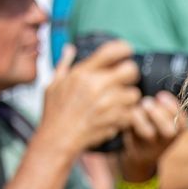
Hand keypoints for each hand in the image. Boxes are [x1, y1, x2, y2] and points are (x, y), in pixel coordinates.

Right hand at [40, 39, 145, 155]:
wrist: (57, 139)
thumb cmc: (54, 114)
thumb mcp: (53, 85)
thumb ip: (64, 65)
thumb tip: (69, 49)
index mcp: (83, 73)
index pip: (111, 51)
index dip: (123, 48)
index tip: (126, 51)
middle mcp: (96, 86)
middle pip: (131, 70)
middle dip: (130, 74)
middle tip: (125, 80)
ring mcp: (107, 104)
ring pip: (134, 94)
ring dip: (129, 98)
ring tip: (118, 102)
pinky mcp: (114, 121)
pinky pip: (132, 113)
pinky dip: (127, 115)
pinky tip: (117, 115)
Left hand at [114, 91, 187, 179]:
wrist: (141, 152)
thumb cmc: (154, 124)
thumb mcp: (164, 115)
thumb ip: (163, 103)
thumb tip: (156, 80)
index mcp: (177, 129)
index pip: (182, 121)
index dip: (173, 107)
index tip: (160, 95)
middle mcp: (166, 139)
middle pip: (169, 131)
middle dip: (159, 114)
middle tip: (147, 102)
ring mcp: (151, 145)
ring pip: (149, 133)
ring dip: (141, 118)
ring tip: (136, 107)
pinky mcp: (135, 147)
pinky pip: (131, 135)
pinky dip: (128, 122)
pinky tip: (126, 113)